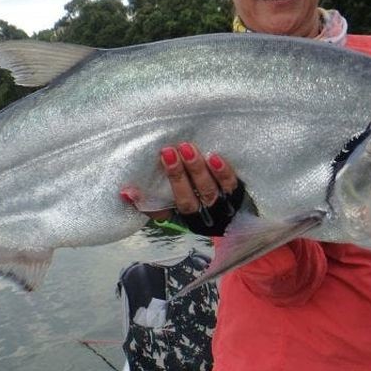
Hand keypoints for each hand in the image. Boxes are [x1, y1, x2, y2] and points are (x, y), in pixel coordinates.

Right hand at [121, 142, 242, 233]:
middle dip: (176, 176)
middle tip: (167, 152)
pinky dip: (223, 172)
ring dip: (196, 169)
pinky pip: (231, 185)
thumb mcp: (178, 207)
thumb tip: (125, 191)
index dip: (147, 205)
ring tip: (187, 148)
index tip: (130, 190)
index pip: (163, 214)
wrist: (245, 221)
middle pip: (186, 199)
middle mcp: (202, 216)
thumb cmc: (201, 202)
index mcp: (184, 219)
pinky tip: (214, 157)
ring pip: (207, 190)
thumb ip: (151, 201)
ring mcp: (221, 206)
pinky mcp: (238, 195)